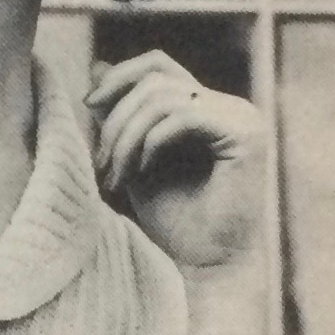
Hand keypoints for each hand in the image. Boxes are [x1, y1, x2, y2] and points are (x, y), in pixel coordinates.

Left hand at [86, 51, 266, 274]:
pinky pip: (183, 117)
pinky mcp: (246, 135)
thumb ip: (122, 118)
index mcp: (208, 109)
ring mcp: (242, 117)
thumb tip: (98, 66)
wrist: (205, 268)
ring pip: (163, 99)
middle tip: (101, 165)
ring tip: (115, 176)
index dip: (119, 77)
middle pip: (155, 79)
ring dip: (126, 137)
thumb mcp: (136, 161)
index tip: (88, 105)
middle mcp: (230, 106)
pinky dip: (151, 142)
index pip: (158, 67)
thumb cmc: (174, 224)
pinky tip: (142, 172)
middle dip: (116, 119)